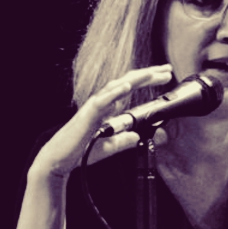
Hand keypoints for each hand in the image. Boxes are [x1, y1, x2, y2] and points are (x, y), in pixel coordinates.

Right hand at [30, 65, 172, 178]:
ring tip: (152, 74)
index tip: (166, 76)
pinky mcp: (87, 115)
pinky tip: (127, 87)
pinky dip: (114, 93)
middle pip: (128, 82)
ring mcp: (94, 107)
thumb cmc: (80, 151)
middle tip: (167, 69)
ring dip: (135, 79)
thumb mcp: (110, 147)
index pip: (131, 88)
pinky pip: (102, 101)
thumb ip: (124, 140)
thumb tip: (138, 136)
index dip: (148, 80)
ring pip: (116, 87)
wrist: (60, 159)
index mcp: (109, 107)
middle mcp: (103, 103)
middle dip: (148, 75)